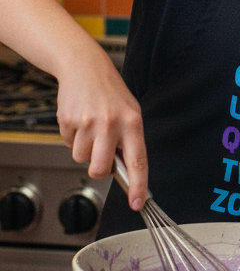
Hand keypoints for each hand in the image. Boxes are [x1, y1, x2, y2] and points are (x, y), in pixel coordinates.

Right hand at [56, 47, 147, 210]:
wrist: (85, 67)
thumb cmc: (111, 92)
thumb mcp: (130, 112)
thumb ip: (129, 140)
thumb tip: (127, 171)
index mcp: (133, 122)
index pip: (138, 161)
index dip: (139, 185)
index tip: (138, 203)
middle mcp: (111, 124)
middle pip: (100, 169)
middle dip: (97, 169)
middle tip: (99, 156)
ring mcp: (88, 123)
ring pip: (81, 158)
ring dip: (84, 149)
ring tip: (90, 128)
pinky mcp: (69, 122)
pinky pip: (69, 144)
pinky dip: (73, 137)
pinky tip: (80, 120)